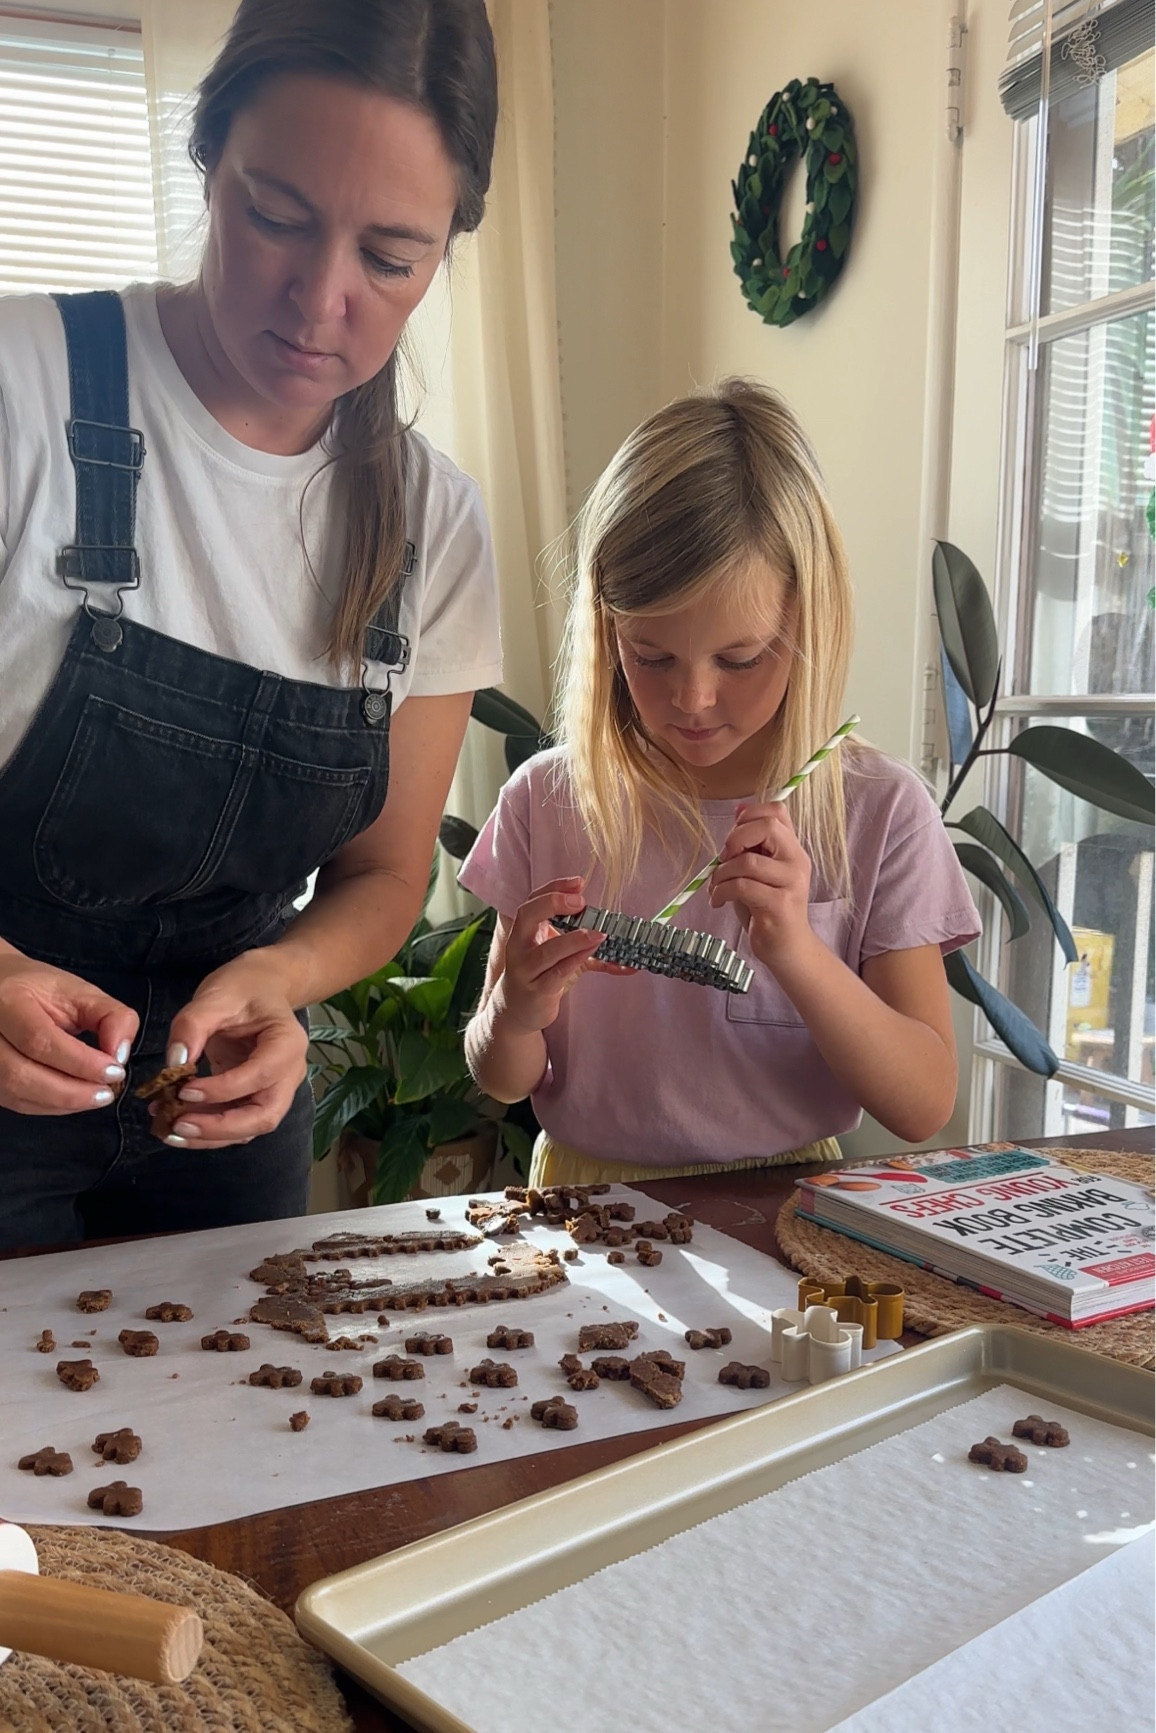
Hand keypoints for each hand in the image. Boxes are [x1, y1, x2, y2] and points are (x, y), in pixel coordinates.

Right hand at [0, 948, 136, 1113]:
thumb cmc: (40, 991)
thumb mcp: (80, 992)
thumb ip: (111, 1016)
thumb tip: (121, 1054)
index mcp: (7, 1000)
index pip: (39, 1040)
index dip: (79, 1062)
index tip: (114, 1071)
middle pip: (21, 1074)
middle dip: (71, 1091)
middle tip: (107, 1092)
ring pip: (15, 1093)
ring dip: (62, 1103)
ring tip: (95, 1097)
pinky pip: (15, 1102)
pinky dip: (49, 1106)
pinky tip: (73, 1100)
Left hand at [154, 951, 307, 1148]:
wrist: (263, 986)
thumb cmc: (244, 987)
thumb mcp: (216, 996)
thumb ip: (194, 1025)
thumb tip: (174, 1063)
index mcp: (287, 1044)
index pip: (257, 1078)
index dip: (221, 1090)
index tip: (182, 1091)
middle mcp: (289, 1074)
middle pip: (263, 1117)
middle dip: (219, 1128)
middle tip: (177, 1125)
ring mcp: (276, 1089)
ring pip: (250, 1128)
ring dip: (210, 1136)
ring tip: (169, 1130)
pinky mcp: (257, 1097)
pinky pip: (237, 1123)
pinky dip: (208, 1130)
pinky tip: (175, 1123)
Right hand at [492, 878, 612, 1034]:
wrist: (517, 1011)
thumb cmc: (540, 976)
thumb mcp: (560, 957)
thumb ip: (588, 950)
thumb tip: (627, 956)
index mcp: (524, 931)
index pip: (533, 900)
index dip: (554, 888)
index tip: (578, 883)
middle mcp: (519, 946)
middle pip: (527, 915)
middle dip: (552, 903)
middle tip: (580, 902)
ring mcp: (526, 970)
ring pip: (547, 951)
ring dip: (574, 940)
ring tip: (598, 934)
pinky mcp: (536, 991)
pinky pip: (556, 974)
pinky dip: (576, 962)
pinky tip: (593, 954)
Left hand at [709, 802, 814, 968]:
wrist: (787, 948)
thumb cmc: (768, 908)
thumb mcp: (759, 871)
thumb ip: (752, 843)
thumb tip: (740, 808)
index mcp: (792, 849)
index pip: (777, 812)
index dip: (749, 816)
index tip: (733, 840)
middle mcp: (797, 861)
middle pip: (767, 827)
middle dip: (735, 839)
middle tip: (723, 860)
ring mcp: (791, 883)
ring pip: (748, 861)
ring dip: (721, 874)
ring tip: (716, 888)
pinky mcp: (779, 905)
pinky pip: (742, 887)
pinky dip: (721, 892)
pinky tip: (718, 901)